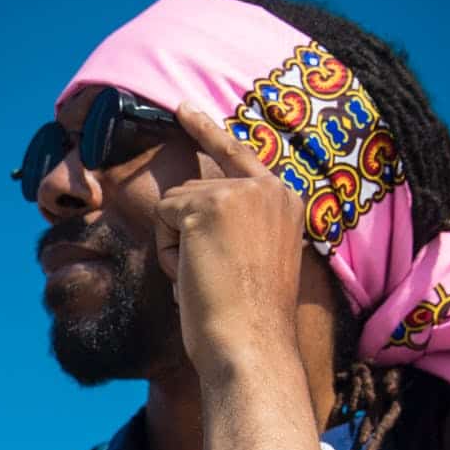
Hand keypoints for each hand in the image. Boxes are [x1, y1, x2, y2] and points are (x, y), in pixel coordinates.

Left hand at [154, 103, 308, 381]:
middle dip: (186, 231)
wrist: (251, 343)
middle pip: (195, 188)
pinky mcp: (209, 205)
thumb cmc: (249, 317)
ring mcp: (240, 193)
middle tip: (213, 268)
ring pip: (176, 205)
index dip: (207, 132)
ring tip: (208, 277)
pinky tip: (193, 275)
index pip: (240, 155)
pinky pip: (163, 217)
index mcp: (287, 201)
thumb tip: (188, 206)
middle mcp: (270, 188)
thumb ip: (235, 225)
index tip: (182, 107)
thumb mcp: (253, 257)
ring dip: (177, 246)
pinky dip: (168, 251)